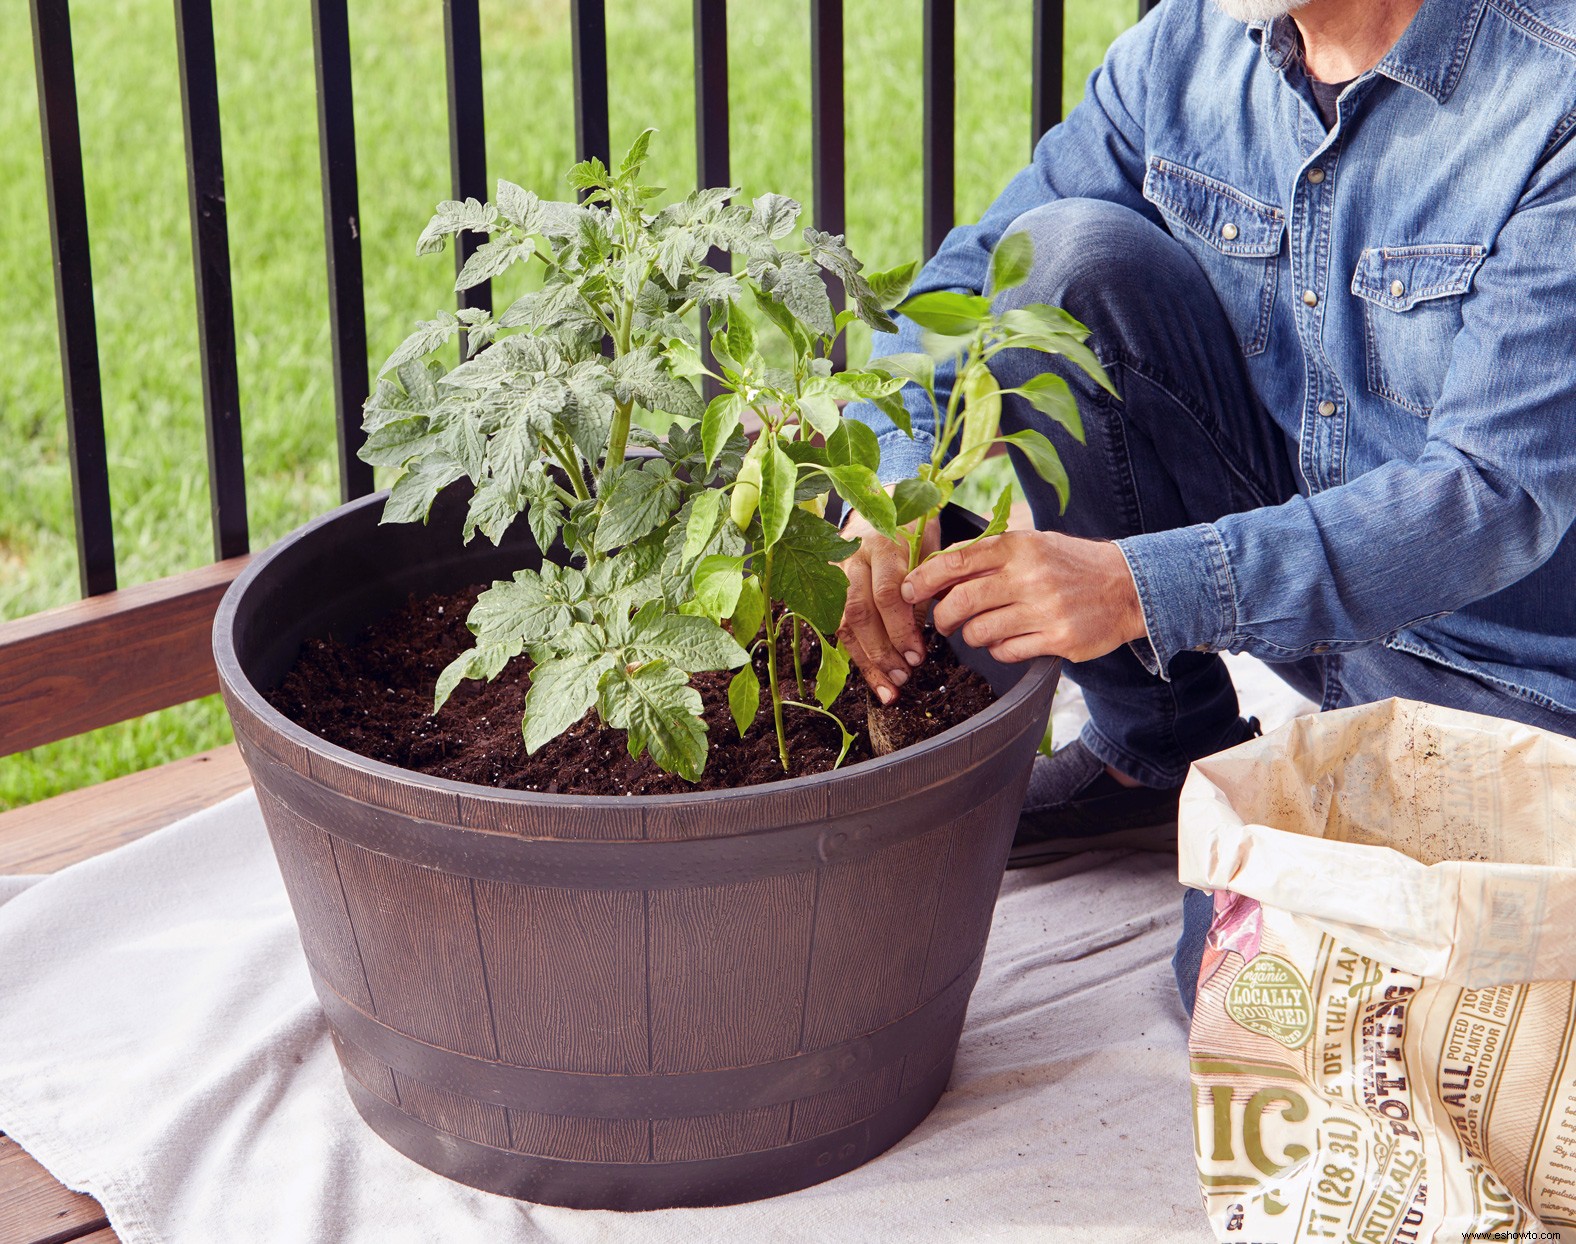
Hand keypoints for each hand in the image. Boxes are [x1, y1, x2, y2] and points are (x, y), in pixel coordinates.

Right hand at [837, 510, 940, 703]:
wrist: (879, 504)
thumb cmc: (911, 531)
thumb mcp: (927, 552)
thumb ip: (922, 593)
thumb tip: (917, 642)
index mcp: (882, 544)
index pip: (887, 593)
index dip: (901, 628)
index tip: (917, 655)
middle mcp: (852, 559)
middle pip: (859, 612)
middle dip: (882, 650)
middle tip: (904, 676)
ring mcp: (834, 573)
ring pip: (843, 624)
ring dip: (867, 661)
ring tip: (890, 688)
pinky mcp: (826, 588)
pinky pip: (838, 628)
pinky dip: (857, 656)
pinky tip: (874, 678)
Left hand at [900, 530, 1146, 663]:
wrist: (1129, 586)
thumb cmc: (1071, 564)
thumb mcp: (1033, 544)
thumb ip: (990, 553)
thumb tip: (937, 569)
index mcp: (1019, 546)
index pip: (956, 561)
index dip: (923, 579)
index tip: (908, 591)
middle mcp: (1029, 575)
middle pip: (960, 601)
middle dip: (940, 616)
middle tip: (939, 622)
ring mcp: (1044, 609)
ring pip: (979, 631)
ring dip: (970, 636)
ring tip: (979, 631)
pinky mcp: (1058, 639)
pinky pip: (1006, 652)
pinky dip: (998, 651)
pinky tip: (1008, 641)